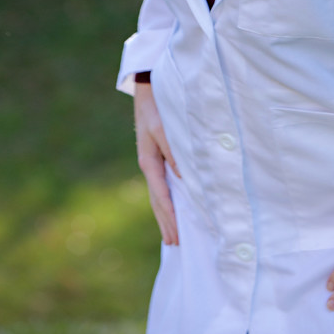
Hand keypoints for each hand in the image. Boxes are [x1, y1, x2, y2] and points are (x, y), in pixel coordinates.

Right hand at [134, 81, 179, 245]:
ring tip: (171, 235)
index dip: (170, 216)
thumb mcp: (164, 129)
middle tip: (174, 244)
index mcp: (149, 162)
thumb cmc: (157, 108)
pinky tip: (173, 206)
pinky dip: (168, 201)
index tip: (177, 235)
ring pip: (159, 195)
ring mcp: (152, 163)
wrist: (148, 89)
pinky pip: (163, 185)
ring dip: (165, 215)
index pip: (161, 196)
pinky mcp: (157, 157)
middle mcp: (149, 166)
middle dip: (166, 222)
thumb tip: (185, 178)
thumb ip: (174, 153)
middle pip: (158, 201)